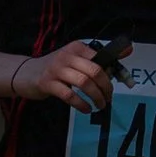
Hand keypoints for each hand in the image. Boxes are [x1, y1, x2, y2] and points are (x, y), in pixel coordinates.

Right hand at [13, 39, 133, 113]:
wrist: (26, 74)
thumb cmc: (56, 68)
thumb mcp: (76, 59)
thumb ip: (99, 58)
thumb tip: (129, 49)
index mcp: (77, 47)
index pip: (100, 59)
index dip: (113, 74)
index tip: (119, 86)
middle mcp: (67, 55)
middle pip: (94, 71)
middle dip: (105, 88)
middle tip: (108, 99)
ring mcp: (56, 69)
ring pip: (84, 83)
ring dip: (95, 97)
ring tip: (99, 105)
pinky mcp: (47, 83)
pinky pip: (69, 95)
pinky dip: (81, 104)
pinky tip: (86, 109)